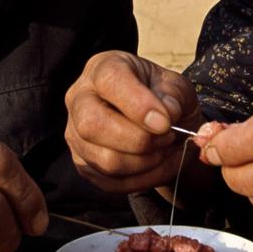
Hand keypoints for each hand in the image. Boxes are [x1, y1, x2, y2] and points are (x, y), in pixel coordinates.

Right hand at [64, 50, 202, 192]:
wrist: (161, 122)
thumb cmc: (163, 96)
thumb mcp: (176, 86)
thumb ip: (173, 97)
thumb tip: (164, 118)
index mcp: (102, 68)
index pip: (109, 81)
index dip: (137, 104)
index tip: (164, 122)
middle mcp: (79, 99)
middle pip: (91, 125)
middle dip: (138, 140)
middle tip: (168, 136)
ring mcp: (76, 134)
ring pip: (105, 160)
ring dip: (147, 162)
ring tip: (167, 149)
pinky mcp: (84, 164)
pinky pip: (112, 183)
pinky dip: (145, 179)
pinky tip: (161, 164)